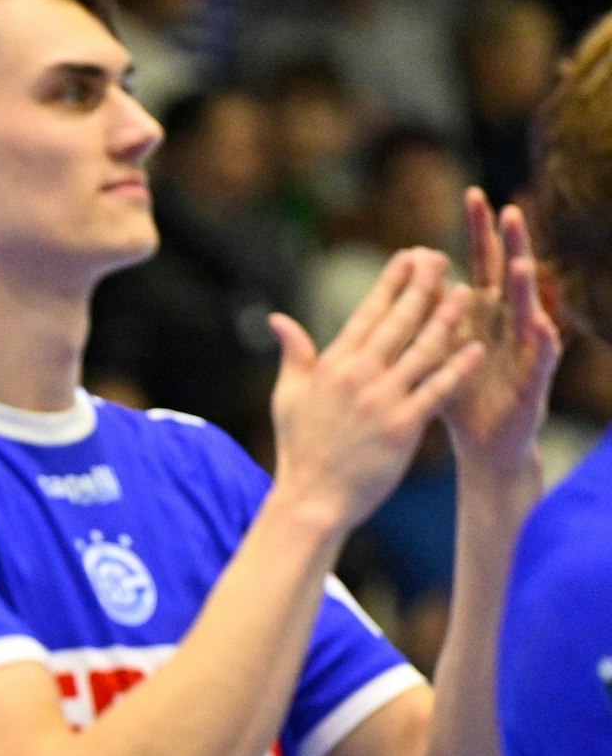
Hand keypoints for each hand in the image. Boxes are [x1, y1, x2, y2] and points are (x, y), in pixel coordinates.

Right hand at [267, 249, 485, 533]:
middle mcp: (357, 377)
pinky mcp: (402, 427)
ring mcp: (381, 401)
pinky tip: (476, 349)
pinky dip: (457, 369)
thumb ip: (292, 355)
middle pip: (398, 322)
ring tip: (467, 292)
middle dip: (422, 286)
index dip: (390, 282)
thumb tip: (278, 320)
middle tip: (442, 259)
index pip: (367, 314)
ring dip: (447, 318)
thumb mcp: (286, 396)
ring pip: (422, 350)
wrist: (311, 498)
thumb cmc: (298, 448)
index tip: (408, 257)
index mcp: (332, 366)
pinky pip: (436, 390)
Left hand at [443, 188, 561, 476]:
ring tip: (519, 262)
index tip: (472, 193)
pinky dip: (541, 341)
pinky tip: (541, 325)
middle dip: (509, 243)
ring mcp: (523, 349)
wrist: (481, 444)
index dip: (478, 230)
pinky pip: (540, 358)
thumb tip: (404, 270)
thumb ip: (421, 311)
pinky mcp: (533, 381)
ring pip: (527, 311)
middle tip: (508, 209)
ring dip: (524, 288)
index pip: (479, 261)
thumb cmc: (455, 393)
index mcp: (479, 313)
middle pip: (507, 275)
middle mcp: (505, 324)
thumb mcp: (432, 347)